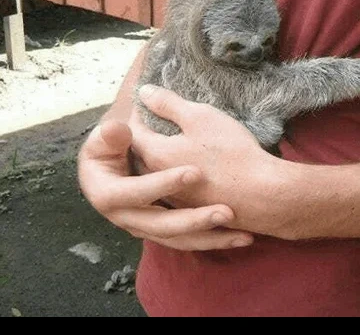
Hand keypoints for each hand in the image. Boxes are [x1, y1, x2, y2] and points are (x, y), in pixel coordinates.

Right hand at [77, 119, 253, 250]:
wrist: (110, 167)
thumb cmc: (109, 147)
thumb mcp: (105, 139)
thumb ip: (111, 136)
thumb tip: (116, 129)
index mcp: (108, 195)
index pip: (135, 192)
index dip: (162, 184)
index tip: (194, 173)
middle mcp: (126, 218)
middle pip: (161, 225)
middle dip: (195, 220)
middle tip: (226, 211)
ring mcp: (146, 228)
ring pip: (180, 239)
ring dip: (211, 237)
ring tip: (242, 234)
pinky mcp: (165, 231)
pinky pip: (191, 241)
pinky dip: (215, 240)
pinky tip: (242, 238)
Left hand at [130, 85, 301, 238]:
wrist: (262, 195)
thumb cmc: (230, 152)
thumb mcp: (200, 117)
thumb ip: (169, 104)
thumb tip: (144, 92)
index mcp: (156, 155)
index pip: (134, 131)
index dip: (140, 113)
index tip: (148, 102)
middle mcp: (158, 181)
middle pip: (142, 153)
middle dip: (146, 134)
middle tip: (157, 119)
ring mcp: (175, 198)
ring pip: (158, 173)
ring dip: (161, 155)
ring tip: (175, 140)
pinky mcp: (193, 208)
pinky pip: (175, 188)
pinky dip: (176, 173)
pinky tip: (193, 165)